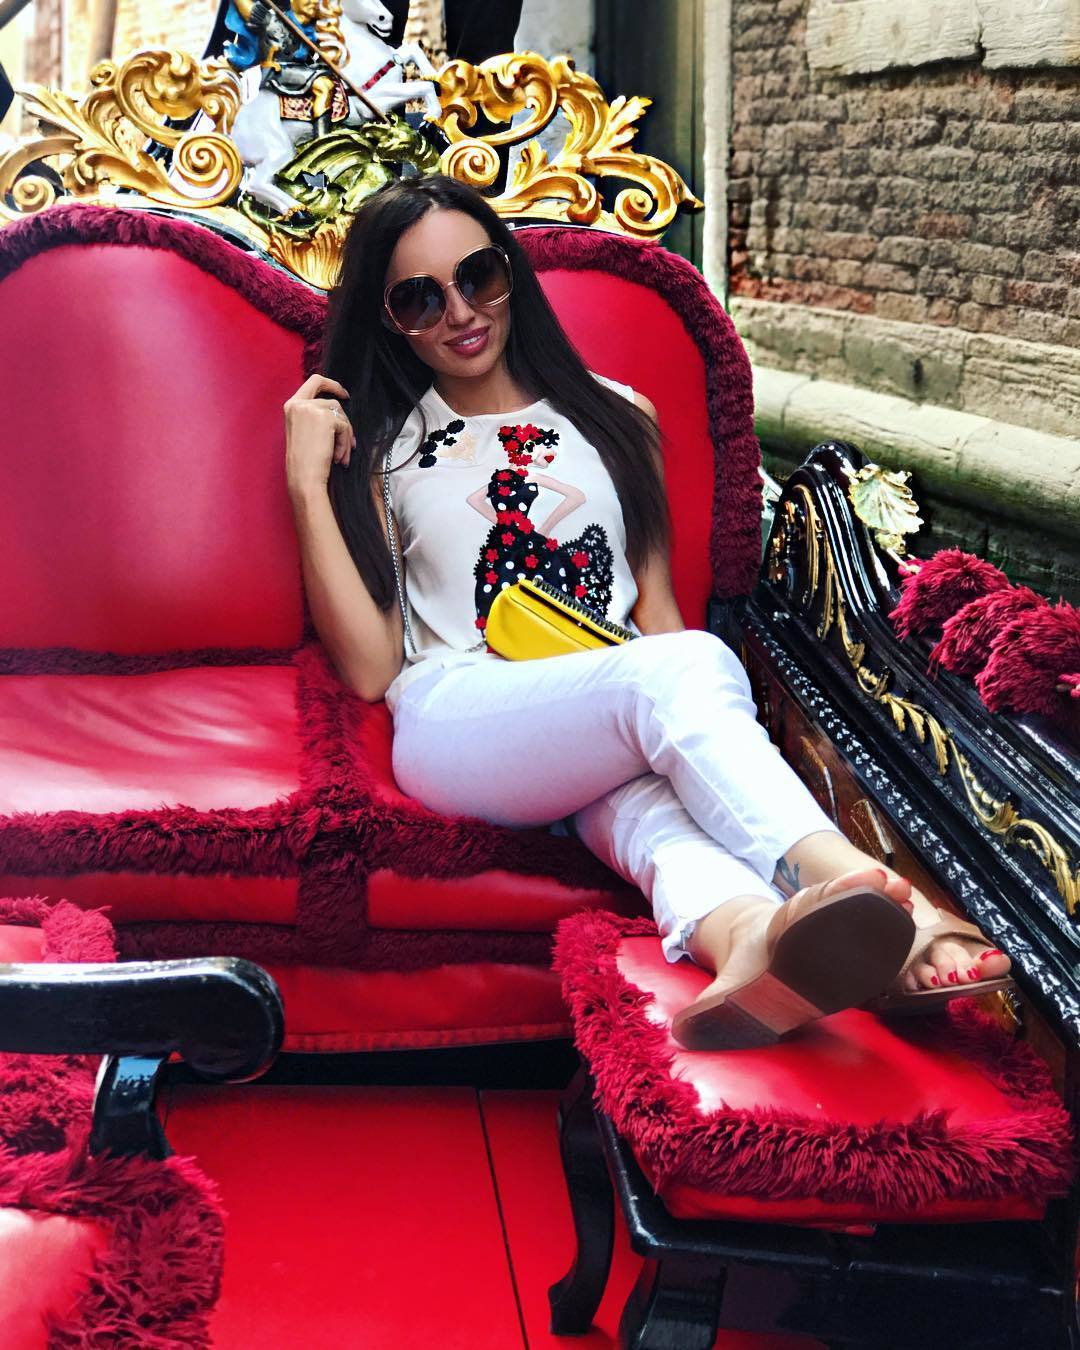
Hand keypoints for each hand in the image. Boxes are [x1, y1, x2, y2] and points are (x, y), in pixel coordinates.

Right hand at [284, 373, 354, 498]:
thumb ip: (314, 416)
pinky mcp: (325, 418)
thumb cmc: (305, 461)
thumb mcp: (305, 432)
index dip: (331, 384)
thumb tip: (338, 412)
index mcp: (291, 406)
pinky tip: (338, 457)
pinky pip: (344, 427)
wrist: (304, 477)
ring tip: (340, 455)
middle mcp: (298, 403)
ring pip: (340, 415)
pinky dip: (345, 443)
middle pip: (331, 399)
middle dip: (344, 417)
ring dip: (345, 436)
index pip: (313, 382)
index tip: (343, 393)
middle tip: (351, 435)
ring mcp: (311, 408)